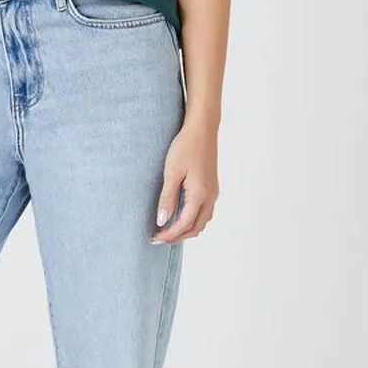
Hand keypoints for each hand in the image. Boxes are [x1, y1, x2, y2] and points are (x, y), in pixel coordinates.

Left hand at [150, 119, 219, 244]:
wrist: (202, 130)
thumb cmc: (186, 147)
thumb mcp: (172, 172)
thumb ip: (167, 198)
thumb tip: (162, 221)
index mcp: (200, 195)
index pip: (184, 224)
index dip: (169, 235)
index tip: (154, 238)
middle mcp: (210, 197)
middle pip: (196, 228)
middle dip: (178, 237)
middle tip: (159, 238)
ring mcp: (213, 192)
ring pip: (202, 221)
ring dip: (186, 229)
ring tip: (168, 230)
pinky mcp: (212, 187)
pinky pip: (204, 212)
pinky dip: (193, 220)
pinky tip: (180, 215)